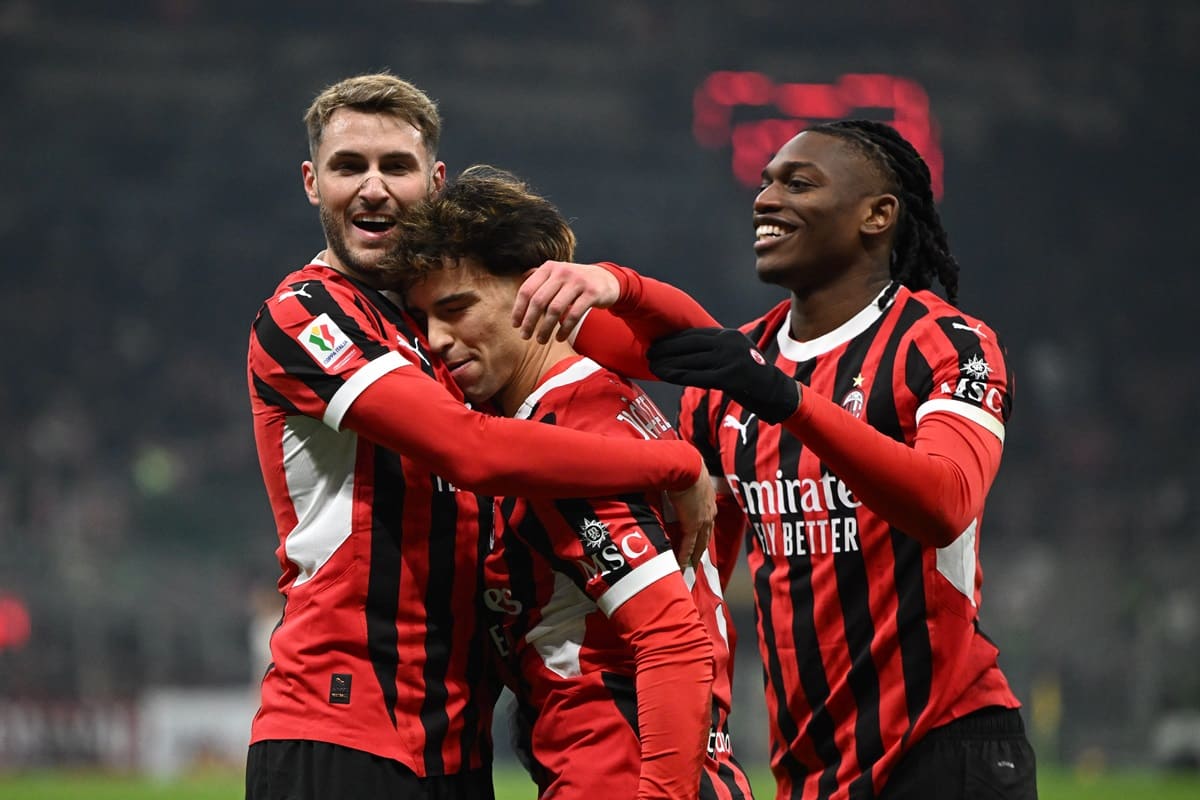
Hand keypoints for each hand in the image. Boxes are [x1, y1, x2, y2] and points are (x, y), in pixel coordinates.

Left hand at [512, 261, 620, 343]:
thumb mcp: (556, 276)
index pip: (527, 290)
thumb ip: (538, 281)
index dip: (519, 309)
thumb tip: (516, 296)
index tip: (515, 325)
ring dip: (545, 329)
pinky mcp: (591, 293)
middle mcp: (562, 272)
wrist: (607, 279)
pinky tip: (560, 338)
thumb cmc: (576, 282)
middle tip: (525, 336)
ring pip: (555, 310)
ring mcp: (578, 282)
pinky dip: (564, 330)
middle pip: (539, 301)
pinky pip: (573, 315)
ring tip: (541, 340)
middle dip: (530, 322)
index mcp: (549, 268)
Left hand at [648, 327, 800, 423]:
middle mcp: (729, 344)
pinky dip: (677, 376)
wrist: (777, 393)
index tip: (657, 344)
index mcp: (729, 335)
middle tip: (649, 354)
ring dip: (667, 363)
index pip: (695, 334)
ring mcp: (729, 360)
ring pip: (690, 361)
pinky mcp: (729, 378)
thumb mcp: (736, 354)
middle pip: (689, 345)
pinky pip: (696, 376)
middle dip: (666, 349)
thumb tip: (689, 351)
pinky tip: (664, 376)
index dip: (673, 339)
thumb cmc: (753, 377)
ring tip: (652, 366)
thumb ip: (716, 349)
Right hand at [664, 465, 715, 568]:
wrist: (687, 467)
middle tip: (695, 562)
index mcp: (708, 502)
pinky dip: (684, 556)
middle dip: (700, 550)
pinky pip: (689, 545)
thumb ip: (681, 488)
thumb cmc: (685, 467)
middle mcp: (709, 513)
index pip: (707, 523)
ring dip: (694, 556)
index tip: (699, 543)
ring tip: (689, 567)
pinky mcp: (693, 525)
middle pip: (706, 537)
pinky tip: (681, 565)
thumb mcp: (686, 480)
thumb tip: (671, 488)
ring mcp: (702, 520)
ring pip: (700, 544)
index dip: (703, 534)